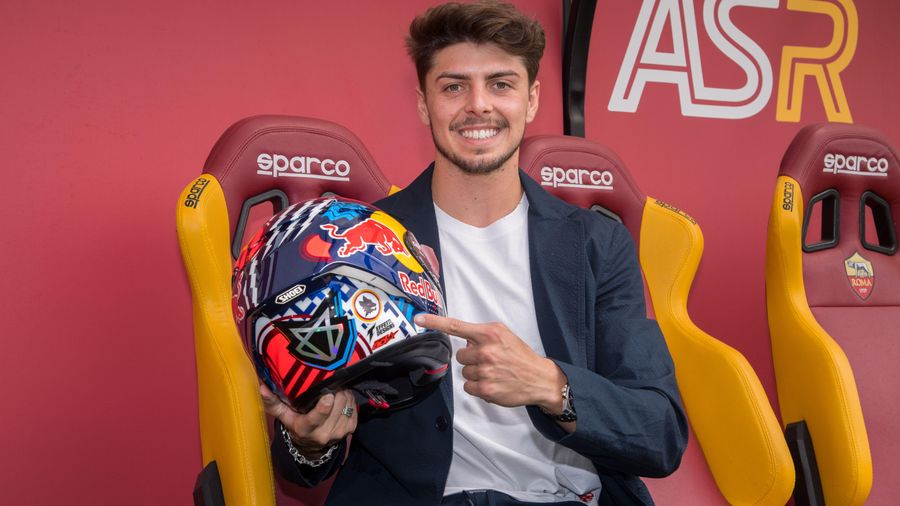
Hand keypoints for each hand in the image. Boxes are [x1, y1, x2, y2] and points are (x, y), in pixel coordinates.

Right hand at [259, 385, 357, 457]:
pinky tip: (341, 398)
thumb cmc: (296, 424)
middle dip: (335, 391)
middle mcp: (324, 433)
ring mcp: (339, 432)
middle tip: (330, 383)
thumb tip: (261, 388)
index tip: (327, 395)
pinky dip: (349, 399)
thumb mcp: (283, 415)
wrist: (311, 445)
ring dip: (343, 393)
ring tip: (334, 390)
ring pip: (347, 404)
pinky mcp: (350, 429)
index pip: (317, 418)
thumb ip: (273, 402)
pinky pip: (354, 407)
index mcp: (306, 429)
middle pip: (337, 405)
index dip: (324, 406)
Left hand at [414, 314, 565, 409]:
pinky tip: (492, 383)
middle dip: (471, 358)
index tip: (419, 319)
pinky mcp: (485, 389)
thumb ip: (482, 334)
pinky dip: (478, 387)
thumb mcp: (504, 335)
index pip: (456, 326)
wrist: (539, 379)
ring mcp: (485, 371)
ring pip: (464, 372)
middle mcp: (486, 351)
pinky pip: (468, 387)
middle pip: (460, 355)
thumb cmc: (520, 356)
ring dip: (476, 373)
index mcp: (490, 334)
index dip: (435, 322)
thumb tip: (465, 341)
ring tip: (494, 372)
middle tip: (490, 361)